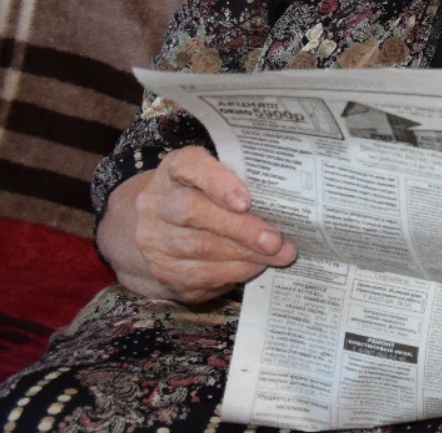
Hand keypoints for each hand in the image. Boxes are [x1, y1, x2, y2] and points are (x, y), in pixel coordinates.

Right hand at [97, 146, 296, 303]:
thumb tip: (287, 204)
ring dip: (244, 255)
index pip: (188, 165)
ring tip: (277, 255)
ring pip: (199, 249)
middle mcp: (156, 203)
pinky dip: (233, 272)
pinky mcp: (162, 272)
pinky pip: (199, 276)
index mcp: (174, 169)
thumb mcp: (218, 178)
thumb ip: (243, 181)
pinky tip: (255, 267)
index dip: (217, 182)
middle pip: (193, 212)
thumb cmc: (204, 197)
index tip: (245, 201)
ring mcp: (154, 240)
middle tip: (276, 240)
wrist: (160, 231)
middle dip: (241, 229)